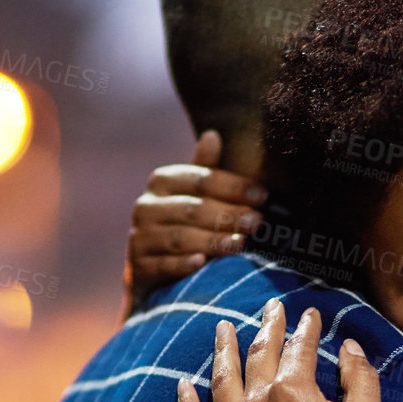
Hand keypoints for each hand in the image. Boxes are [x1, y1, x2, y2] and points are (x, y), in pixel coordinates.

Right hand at [125, 130, 268, 308]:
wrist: (153, 265)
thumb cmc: (183, 220)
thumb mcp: (194, 193)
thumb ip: (205, 168)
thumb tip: (212, 135)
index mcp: (162, 181)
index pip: (201, 180)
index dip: (233, 186)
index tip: (262, 196)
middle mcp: (146, 206)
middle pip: (192, 209)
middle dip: (228, 215)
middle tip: (256, 221)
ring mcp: (140, 237)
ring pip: (180, 237)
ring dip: (212, 240)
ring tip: (240, 243)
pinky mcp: (140, 266)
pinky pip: (163, 264)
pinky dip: (182, 264)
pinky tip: (202, 263)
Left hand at [176, 299, 381, 401]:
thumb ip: (360, 378)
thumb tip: (348, 346)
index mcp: (293, 390)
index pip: (299, 348)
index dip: (307, 329)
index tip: (309, 316)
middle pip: (259, 354)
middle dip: (267, 326)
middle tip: (271, 307)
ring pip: (222, 379)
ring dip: (223, 349)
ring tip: (223, 329)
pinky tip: (182, 384)